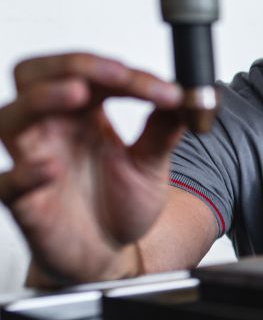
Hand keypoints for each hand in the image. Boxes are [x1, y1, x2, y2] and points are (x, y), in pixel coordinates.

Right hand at [0, 53, 185, 284]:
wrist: (110, 255)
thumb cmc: (119, 205)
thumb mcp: (151, 164)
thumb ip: (164, 129)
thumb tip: (187, 96)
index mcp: (81, 114)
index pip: (86, 73)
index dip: (121, 72)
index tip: (164, 89)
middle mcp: (51, 130)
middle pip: (33, 76)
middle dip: (70, 64)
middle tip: (115, 74)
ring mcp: (31, 162)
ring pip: (10, 118)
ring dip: (41, 99)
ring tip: (77, 93)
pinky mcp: (22, 201)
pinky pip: (6, 182)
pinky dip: (24, 172)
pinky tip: (50, 170)